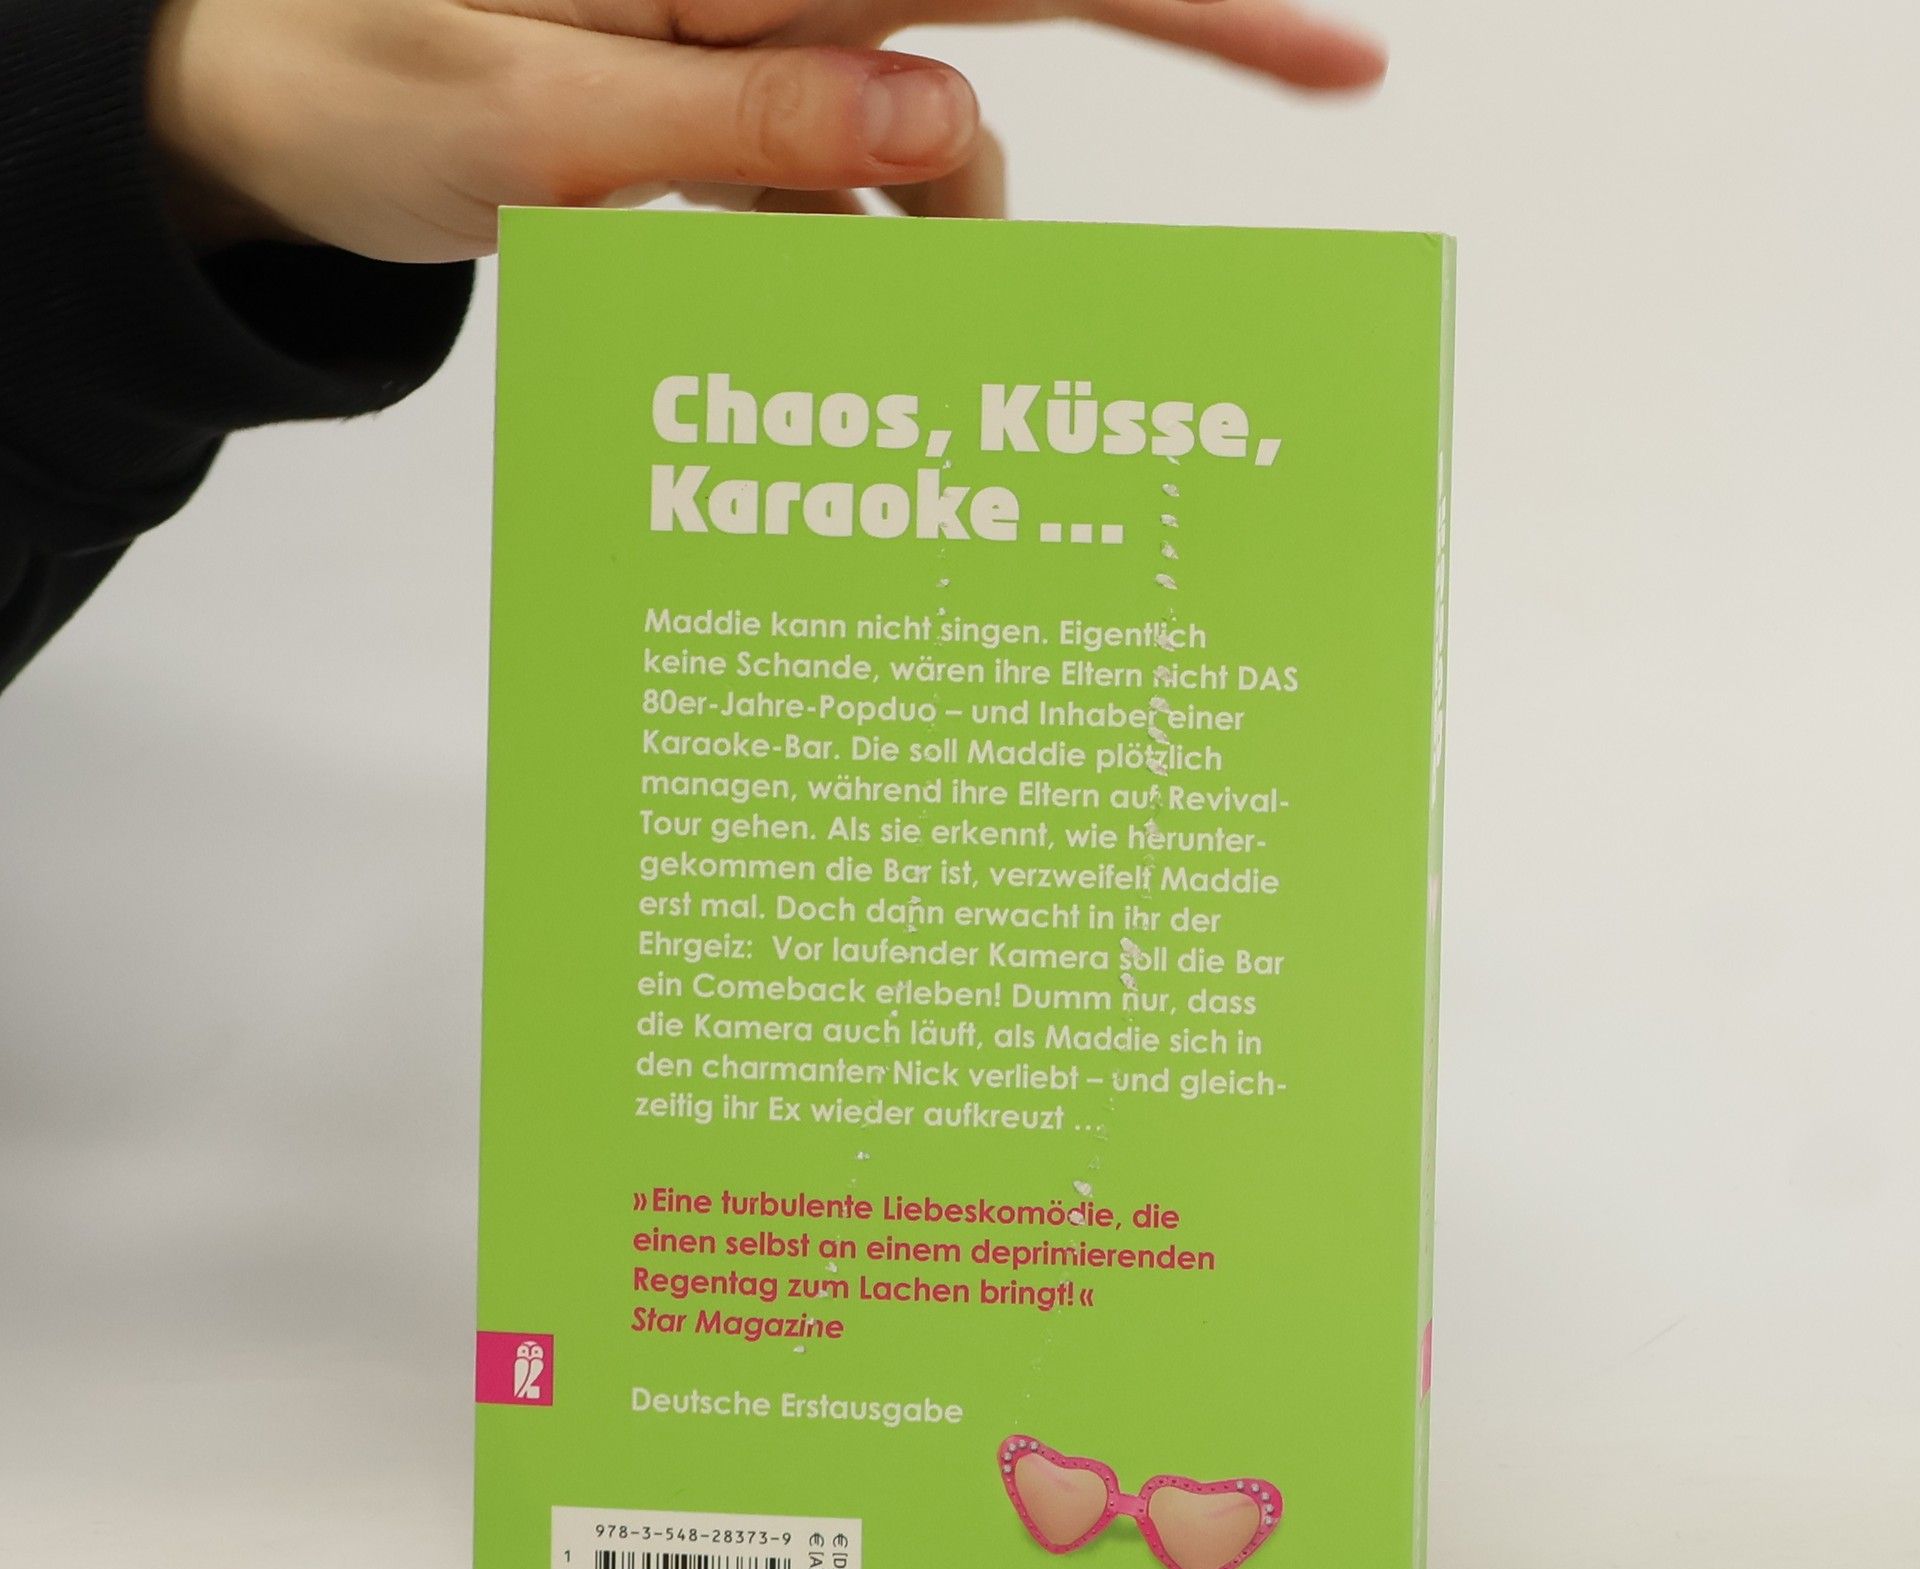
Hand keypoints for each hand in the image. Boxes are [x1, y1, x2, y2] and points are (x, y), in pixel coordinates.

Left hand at [147, 0, 1384, 258]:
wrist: (251, 105)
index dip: (1190, 8)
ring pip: (911, 160)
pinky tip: (763, 314)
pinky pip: (828, 195)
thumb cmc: (354, 75)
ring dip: (895, 259)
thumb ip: (744, 125)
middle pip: (980, 68)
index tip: (1336, 61)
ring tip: (773, 329)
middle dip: (995, 201)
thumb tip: (943, 124)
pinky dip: (825, 265)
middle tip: (985, 322)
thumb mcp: (538, 120)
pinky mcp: (722, 115)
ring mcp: (749, 56)